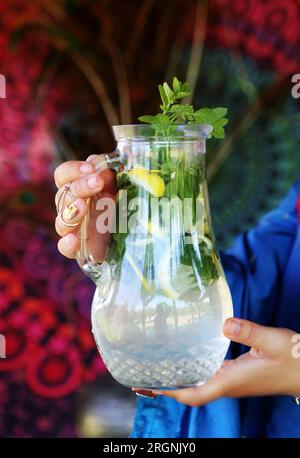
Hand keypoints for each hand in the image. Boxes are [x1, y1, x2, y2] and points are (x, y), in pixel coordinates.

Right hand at [54, 155, 115, 258]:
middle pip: (64, 195)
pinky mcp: (79, 250)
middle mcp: (70, 208)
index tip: (92, 168)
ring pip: (62, 220)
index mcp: (75, 189)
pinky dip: (67, 244)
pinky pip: (64, 248)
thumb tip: (104, 166)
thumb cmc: (119, 208)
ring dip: (72, 211)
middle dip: (80, 187)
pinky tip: (74, 239)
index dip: (73, 170)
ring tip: (84, 206)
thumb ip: (110, 177)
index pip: (63, 175)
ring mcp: (73, 230)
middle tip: (98, 182)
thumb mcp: (117, 189)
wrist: (127, 239)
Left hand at [133, 318, 299, 404]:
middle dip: (168, 386)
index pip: (197, 393)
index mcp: (233, 380)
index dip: (173, 392)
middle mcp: (229, 383)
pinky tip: (188, 355)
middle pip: (192, 390)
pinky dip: (194, 368)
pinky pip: (209, 373)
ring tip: (159, 363)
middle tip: (145, 373)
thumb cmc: (294, 359)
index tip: (152, 385)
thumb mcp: (273, 340)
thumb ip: (249, 332)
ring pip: (199, 383)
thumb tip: (223, 323)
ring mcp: (232, 380)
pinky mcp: (236, 373)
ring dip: (179, 377)